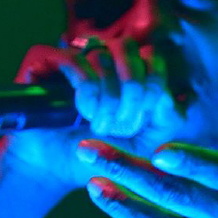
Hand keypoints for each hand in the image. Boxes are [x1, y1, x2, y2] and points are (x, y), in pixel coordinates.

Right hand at [1, 36, 184, 192]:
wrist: (55, 170)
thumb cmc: (101, 156)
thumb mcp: (147, 142)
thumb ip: (168, 116)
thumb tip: (175, 92)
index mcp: (126, 69)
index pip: (151, 57)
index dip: (152, 87)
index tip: (141, 121)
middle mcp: (99, 57)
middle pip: (128, 47)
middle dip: (132, 90)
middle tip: (123, 124)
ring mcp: (71, 56)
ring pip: (102, 54)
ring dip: (107, 96)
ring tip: (99, 125)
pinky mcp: (42, 61)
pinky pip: (73, 59)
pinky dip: (85, 87)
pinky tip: (82, 111)